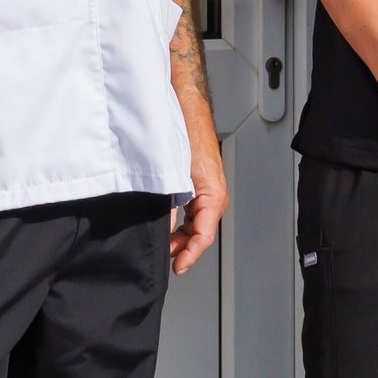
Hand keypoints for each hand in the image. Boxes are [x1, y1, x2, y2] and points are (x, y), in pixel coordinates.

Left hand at [169, 129, 228, 274]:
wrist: (186, 109)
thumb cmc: (184, 134)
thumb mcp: (172, 177)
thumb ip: (167, 208)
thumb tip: (163, 232)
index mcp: (212, 195)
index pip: (203, 236)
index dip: (190, 255)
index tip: (178, 267)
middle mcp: (214, 195)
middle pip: (201, 233)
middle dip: (184, 248)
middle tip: (166, 257)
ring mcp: (209, 191)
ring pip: (197, 224)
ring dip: (182, 236)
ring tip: (165, 244)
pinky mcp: (200, 186)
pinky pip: (193, 212)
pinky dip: (182, 223)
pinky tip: (168, 226)